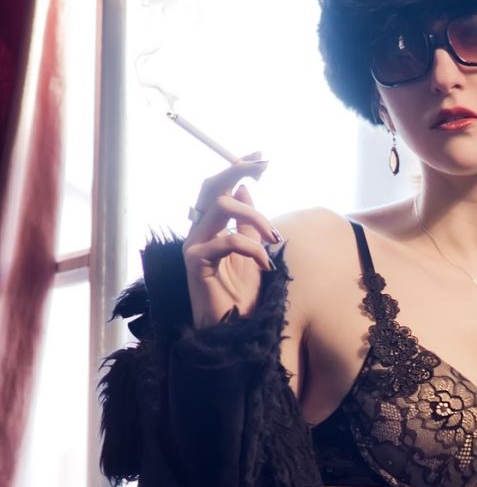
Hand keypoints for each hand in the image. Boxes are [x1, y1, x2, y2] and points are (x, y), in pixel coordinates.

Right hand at [182, 152, 280, 327]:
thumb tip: (246, 188)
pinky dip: (253, 249)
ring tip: (274, 239)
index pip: (219, 187)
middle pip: (212, 185)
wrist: (231, 330)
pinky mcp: (196, 261)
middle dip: (238, 169)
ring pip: (222, 206)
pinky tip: (266, 266)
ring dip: (256, 217)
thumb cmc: (240, 294)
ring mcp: (193, 245)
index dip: (238, 167)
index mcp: (210, 226)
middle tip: (264, 166)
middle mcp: (198, 231)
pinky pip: (228, 241)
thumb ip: (247, 222)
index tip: (262, 157)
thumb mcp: (251, 251)